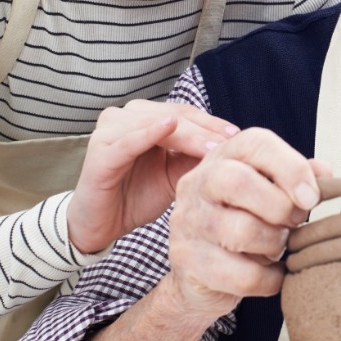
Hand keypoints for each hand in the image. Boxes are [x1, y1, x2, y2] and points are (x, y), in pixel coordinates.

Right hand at [68, 100, 240, 253]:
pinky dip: (148, 133)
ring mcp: (110, 130)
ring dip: (187, 134)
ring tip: (213, 145)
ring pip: (157, 124)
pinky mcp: (100, 151)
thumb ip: (195, 157)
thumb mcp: (175, 176)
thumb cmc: (137, 197)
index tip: (241, 136)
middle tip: (233, 141)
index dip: (213, 123)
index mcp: (146, 118)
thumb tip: (234, 147)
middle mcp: (127, 117)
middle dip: (206, 129)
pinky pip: (128, 140)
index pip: (187, 114)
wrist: (101, 226)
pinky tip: (169, 126)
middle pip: (176, 116)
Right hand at [167, 128, 327, 316]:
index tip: (312, 197)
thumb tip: (324, 173)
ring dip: (275, 243)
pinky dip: (269, 279)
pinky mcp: (187, 259)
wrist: (202, 273)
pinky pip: (242, 274)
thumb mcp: (271, 192)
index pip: (255, 144)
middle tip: (295, 222)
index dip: (291, 167)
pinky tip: (272, 273)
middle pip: (238, 181)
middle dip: (280, 206)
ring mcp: (187, 220)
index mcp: (224, 156)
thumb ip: (299, 177)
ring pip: (242, 230)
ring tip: (278, 245)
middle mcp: (198, 182)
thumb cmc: (243, 222)